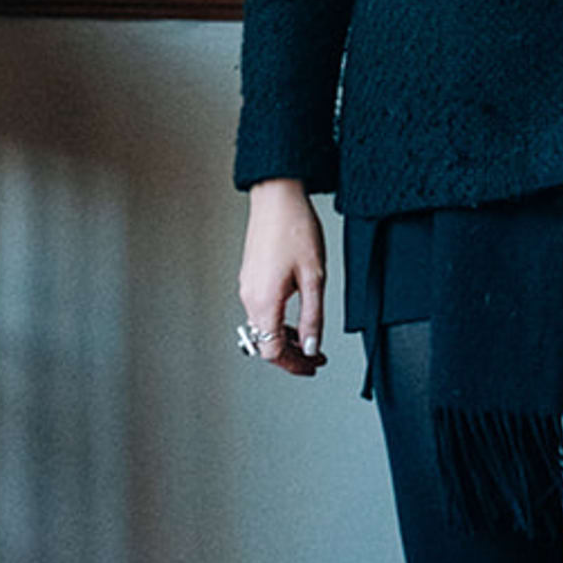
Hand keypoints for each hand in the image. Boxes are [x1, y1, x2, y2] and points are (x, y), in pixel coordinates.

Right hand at [240, 179, 328, 375]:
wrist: (277, 196)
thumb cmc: (295, 229)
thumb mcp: (314, 277)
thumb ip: (313, 317)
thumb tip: (312, 347)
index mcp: (264, 302)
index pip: (273, 351)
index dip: (294, 365)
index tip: (313, 366)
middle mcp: (249, 297)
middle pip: (265, 343)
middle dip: (291, 355)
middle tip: (315, 357)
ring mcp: (247, 286)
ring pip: (262, 327)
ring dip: (285, 338)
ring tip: (308, 337)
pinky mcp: (250, 276)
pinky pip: (260, 310)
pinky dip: (277, 321)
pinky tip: (295, 315)